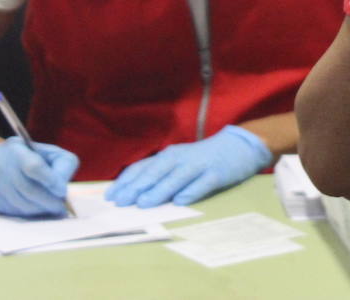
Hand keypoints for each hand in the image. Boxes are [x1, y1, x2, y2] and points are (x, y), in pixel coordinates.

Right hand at [0, 136, 78, 218]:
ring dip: (38, 210)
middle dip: (48, 201)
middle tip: (60, 207)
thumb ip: (61, 166)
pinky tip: (34, 209)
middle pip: (28, 189)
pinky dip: (26, 213)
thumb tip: (61, 190)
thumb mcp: (48, 152)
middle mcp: (0, 164)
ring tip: (49, 209)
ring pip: (19, 203)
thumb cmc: (31, 156)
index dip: (51, 181)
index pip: (34, 167)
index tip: (62, 190)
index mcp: (17, 150)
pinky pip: (10, 211)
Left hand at [105, 125, 272, 207]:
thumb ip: (159, 174)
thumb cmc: (202, 159)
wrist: (238, 146)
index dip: (126, 181)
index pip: (143, 167)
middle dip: (137, 187)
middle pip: (156, 172)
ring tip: (145, 202)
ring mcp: (200, 165)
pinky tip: (182, 201)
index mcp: (168, 156)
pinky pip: (203, 183)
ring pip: (177, 178)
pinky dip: (192, 191)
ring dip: (160, 190)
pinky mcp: (217, 173)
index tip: (111, 196)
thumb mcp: (178, 161)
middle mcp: (181, 158)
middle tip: (122, 201)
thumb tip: (133, 193)